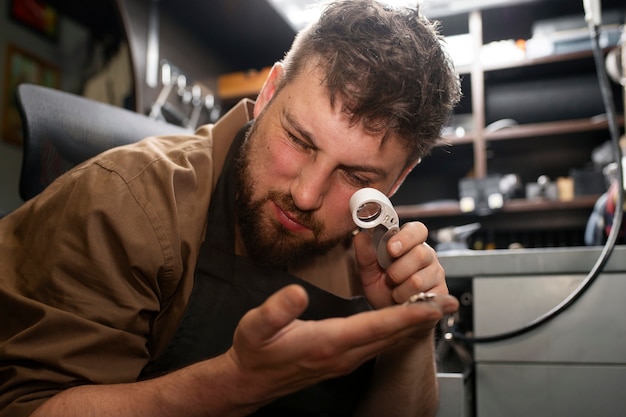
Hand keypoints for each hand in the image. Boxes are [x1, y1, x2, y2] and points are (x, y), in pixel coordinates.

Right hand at [226, 284, 456, 404]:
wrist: (251, 379)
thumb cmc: (255, 351)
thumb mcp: (257, 326)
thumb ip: (278, 310)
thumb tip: (298, 293)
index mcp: (329, 342)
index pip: (377, 326)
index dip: (408, 315)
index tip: (434, 305)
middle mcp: (344, 354)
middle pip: (392, 335)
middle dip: (423, 318)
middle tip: (451, 302)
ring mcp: (346, 359)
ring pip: (388, 341)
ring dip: (413, 325)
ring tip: (436, 308)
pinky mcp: (344, 359)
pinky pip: (379, 344)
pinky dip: (397, 331)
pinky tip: (404, 321)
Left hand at [353, 221, 446, 308]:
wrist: (392, 317)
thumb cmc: (382, 290)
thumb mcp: (369, 272)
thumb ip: (365, 254)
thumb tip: (361, 235)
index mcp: (410, 243)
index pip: (417, 230)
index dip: (405, 238)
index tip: (390, 249)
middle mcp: (427, 255)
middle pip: (420, 254)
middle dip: (397, 270)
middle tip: (389, 278)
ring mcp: (436, 274)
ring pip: (418, 279)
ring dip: (399, 289)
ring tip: (396, 291)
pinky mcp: (442, 293)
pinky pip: (424, 296)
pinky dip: (408, 300)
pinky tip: (405, 299)